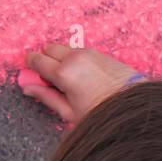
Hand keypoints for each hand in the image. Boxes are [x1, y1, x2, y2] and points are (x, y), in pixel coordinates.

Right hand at [21, 43, 141, 125]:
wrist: (133, 105)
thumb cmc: (100, 113)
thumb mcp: (68, 112)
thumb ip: (46, 96)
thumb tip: (28, 88)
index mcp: (63, 73)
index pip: (36, 59)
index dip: (30, 65)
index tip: (31, 73)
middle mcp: (75, 58)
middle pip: (48, 48)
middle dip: (45, 59)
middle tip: (49, 77)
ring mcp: (89, 53)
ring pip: (64, 47)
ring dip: (60, 58)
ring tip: (68, 78)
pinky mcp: (100, 53)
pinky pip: (79, 50)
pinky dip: (74, 58)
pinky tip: (81, 75)